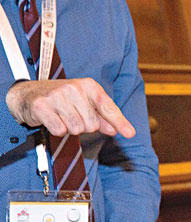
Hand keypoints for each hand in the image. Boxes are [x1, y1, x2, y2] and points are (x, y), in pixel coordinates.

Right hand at [6, 78, 134, 137]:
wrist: (28, 94)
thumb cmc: (62, 100)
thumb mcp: (85, 104)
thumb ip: (102, 117)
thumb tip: (116, 130)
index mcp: (88, 86)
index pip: (108, 107)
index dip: (119, 122)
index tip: (130, 134)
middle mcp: (74, 88)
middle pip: (92, 125)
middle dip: (84, 126)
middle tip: (72, 116)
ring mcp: (57, 96)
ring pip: (77, 129)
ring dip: (70, 128)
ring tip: (62, 116)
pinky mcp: (42, 106)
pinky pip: (60, 131)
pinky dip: (57, 130)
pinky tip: (51, 119)